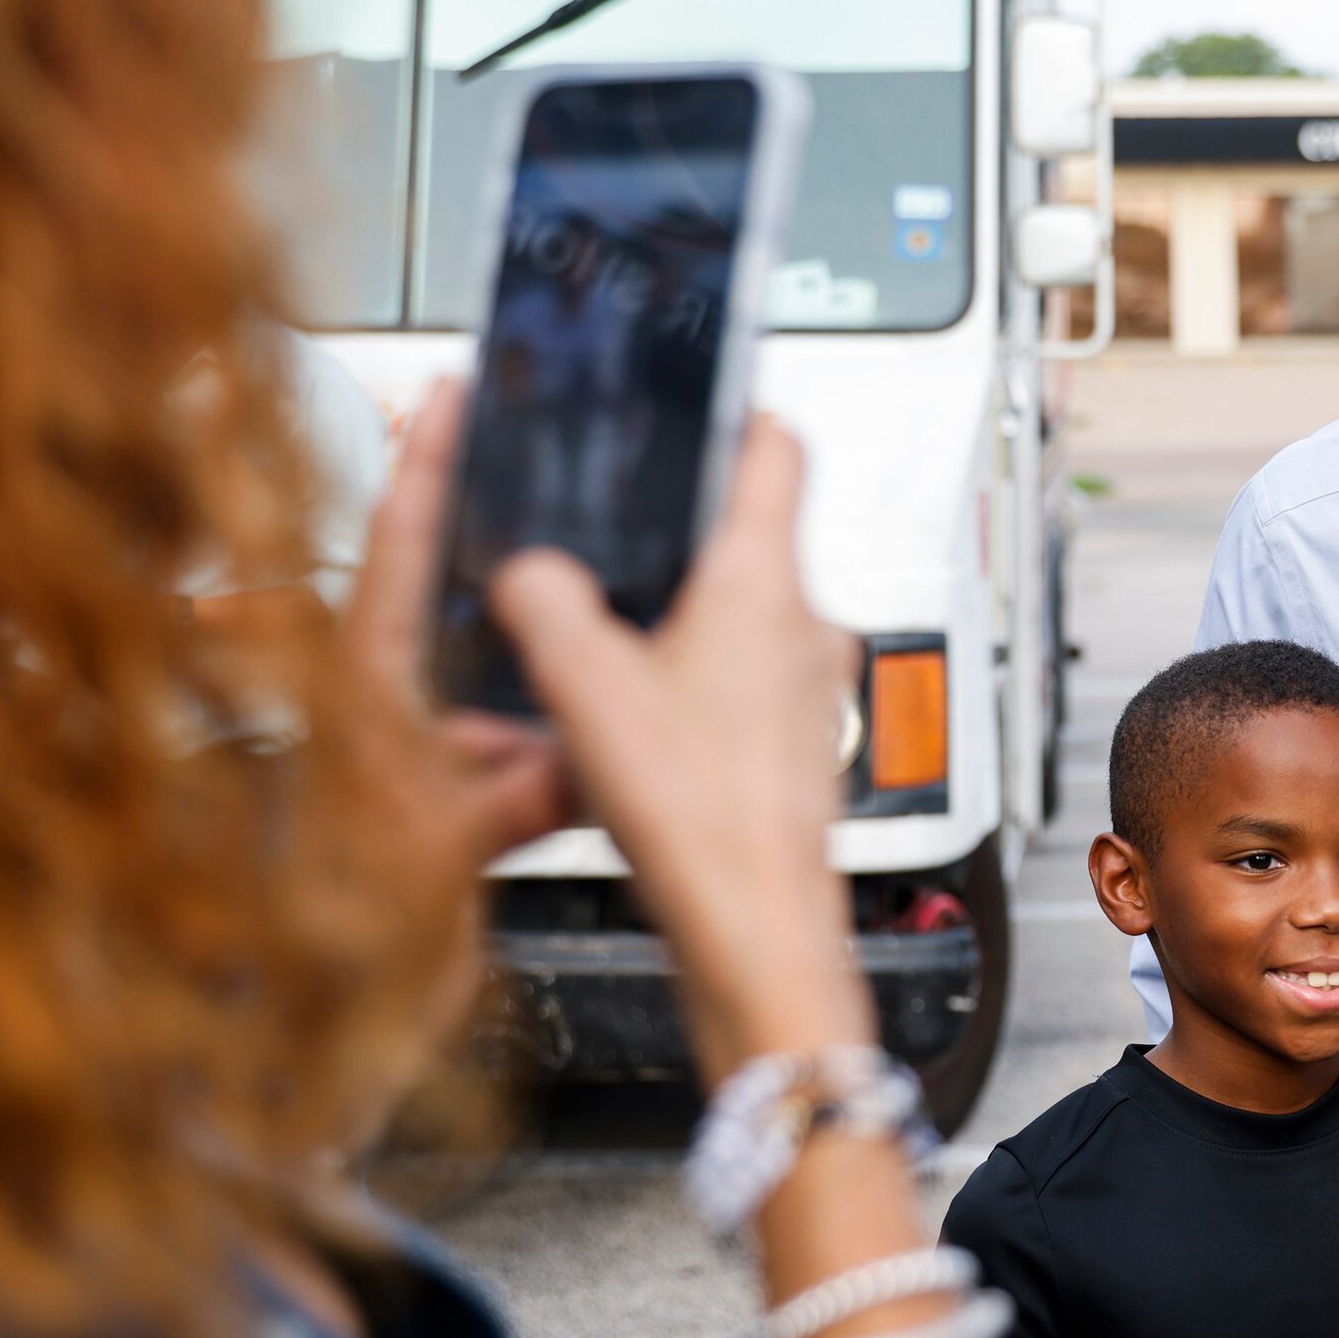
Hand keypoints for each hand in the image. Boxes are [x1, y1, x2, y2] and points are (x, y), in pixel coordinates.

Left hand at [344, 377, 570, 872]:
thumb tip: (585, 759)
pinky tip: (595, 708)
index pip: (398, 546)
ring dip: (532, 619)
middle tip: (540, 454)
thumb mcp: (438, 851)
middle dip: (488, 517)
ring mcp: (405, 740)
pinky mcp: (434, 784)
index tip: (453, 393)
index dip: (428, 465)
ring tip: (596, 578)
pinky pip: (506, 718)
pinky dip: (548, 703)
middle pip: (437, 578)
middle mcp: (378, 701)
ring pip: (478, 651)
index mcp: (362, 689)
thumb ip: (514, 800)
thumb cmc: (338, 920)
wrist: (312, 996)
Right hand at [486, 414, 871, 1079]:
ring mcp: (812, 687)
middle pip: (753, 535)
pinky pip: (747, 685)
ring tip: (613, 636)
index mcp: (764, 580)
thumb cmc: (702, 815)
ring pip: (749, 616)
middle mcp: (807, 624)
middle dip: (681, 534)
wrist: (758, 930)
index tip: (698, 407)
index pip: (778, 447)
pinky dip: (697, 684)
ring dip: (686, 617)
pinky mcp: (800, 745)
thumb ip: (542, 603)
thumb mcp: (583, 685)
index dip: (736, 415)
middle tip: (617, 535)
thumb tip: (527, 572)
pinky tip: (641, 721)